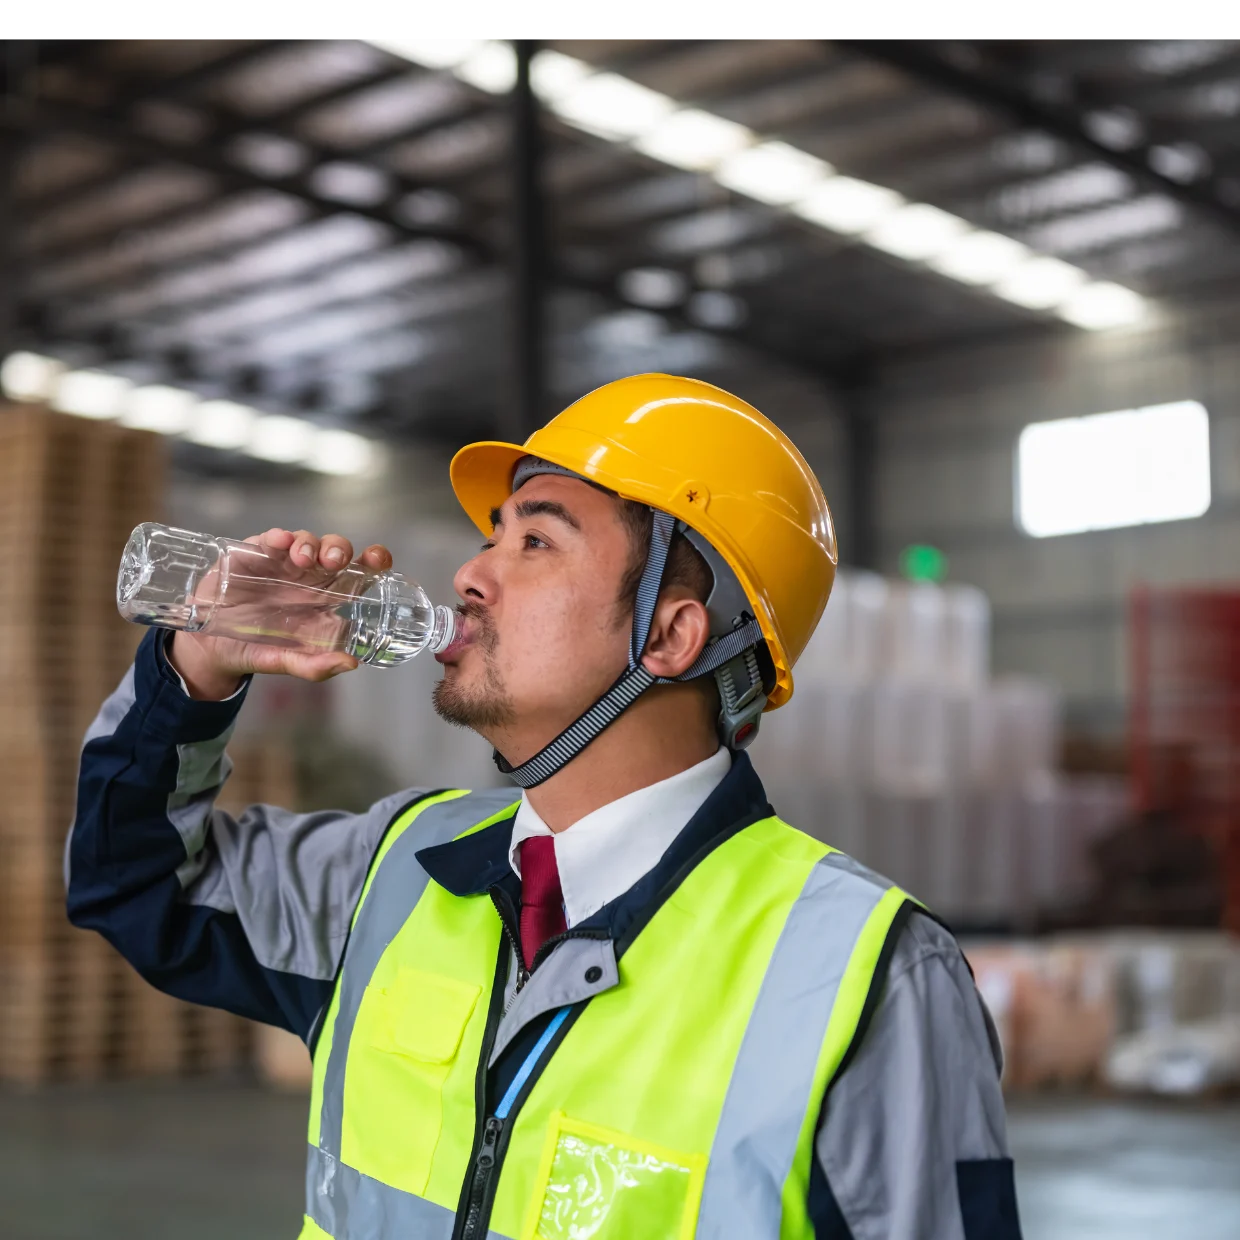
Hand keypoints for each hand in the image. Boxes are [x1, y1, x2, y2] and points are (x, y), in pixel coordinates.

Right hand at [167, 528, 394, 699]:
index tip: (380, 560)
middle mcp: (309, 576)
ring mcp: (282, 564)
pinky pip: (268, 540)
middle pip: (335, 551)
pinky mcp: (252, 556)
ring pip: (305, 541)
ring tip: (304, 558)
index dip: (373, 561)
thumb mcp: (287, 661)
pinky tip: (279, 542)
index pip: (358, 573)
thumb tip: (350, 664)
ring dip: (309, 544)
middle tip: (335, 561)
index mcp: (327, 597)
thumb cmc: (259, 648)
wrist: (213, 648)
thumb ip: (315, 666)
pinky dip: (277, 537)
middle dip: (339, 549)